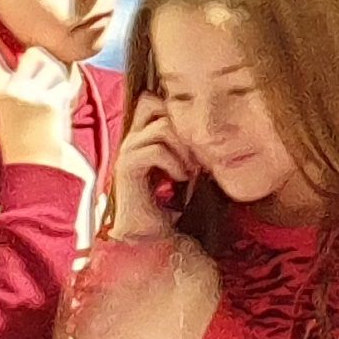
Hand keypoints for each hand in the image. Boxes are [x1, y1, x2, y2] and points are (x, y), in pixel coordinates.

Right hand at [0, 13, 85, 174]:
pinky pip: (66, 81)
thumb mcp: (2, 111)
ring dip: (54, 77)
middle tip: (40, 88)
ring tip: (48, 101)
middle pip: (34, 54)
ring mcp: (35, 95)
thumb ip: (5, 85)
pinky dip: (65, 92)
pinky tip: (57, 111)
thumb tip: (10, 59)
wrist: (41, 163)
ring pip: (52, 64)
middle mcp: (14, 91)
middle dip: (41, 65)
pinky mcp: (55, 100)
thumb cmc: (23, 137)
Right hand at [105, 93, 195, 241]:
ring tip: (191, 170)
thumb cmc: (170, 206)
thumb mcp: (185, 170)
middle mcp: (131, 139)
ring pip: (160, 125)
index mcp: (142, 137)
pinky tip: (180, 179)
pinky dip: (174, 163)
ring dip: (183, 147)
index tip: (197, 146)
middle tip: (195, 154)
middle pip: (153, 103)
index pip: (154, 101)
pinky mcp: (126, 167)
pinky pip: (155, 149)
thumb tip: (212, 132)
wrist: (149, 237)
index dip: (179, 114)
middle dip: (180, 125)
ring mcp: (126, 151)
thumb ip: (189, 149)